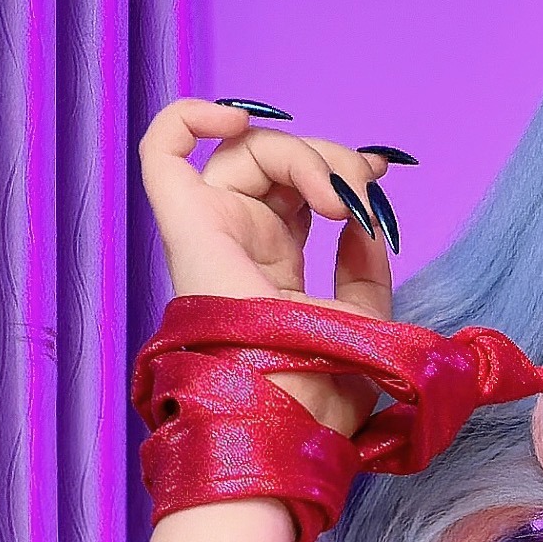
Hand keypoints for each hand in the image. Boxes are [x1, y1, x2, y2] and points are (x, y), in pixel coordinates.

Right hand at [139, 100, 394, 434]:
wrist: (288, 423)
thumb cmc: (319, 400)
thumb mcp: (365, 327)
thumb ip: (365, 274)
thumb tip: (364, 225)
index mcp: (271, 272)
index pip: (297, 194)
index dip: (338, 171)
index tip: (380, 177)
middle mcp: (236, 248)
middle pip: (277, 165)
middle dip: (330, 160)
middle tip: (367, 189)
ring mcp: (209, 234)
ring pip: (246, 152)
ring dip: (305, 154)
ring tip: (339, 198)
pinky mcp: (186, 227)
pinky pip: (162, 152)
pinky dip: (190, 118)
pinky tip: (236, 118)